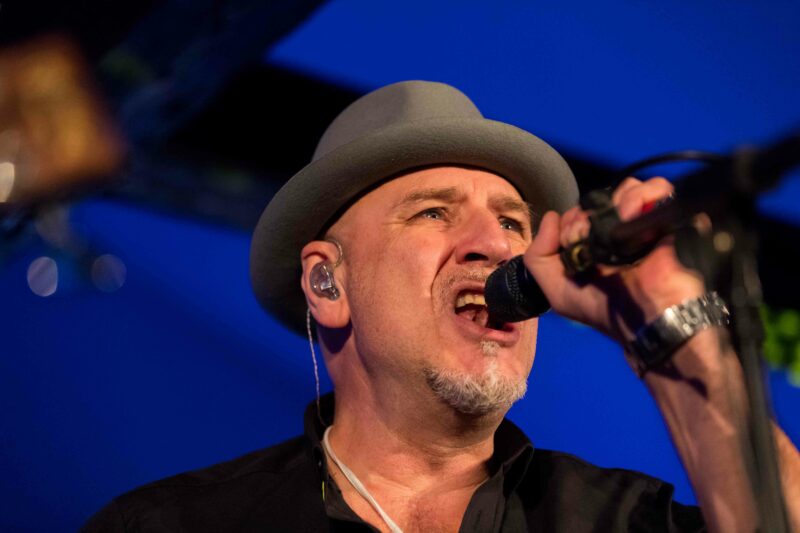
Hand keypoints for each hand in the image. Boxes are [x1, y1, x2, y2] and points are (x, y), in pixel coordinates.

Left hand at [524, 177, 706, 345]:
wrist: (646, 317)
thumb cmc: (602, 307)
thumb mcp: (557, 290)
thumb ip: (539, 256)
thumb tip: (552, 216)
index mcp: (593, 242)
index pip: (577, 211)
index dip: (571, 221)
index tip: (573, 242)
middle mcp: (618, 229)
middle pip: (600, 197)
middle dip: (590, 214)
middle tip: (594, 239)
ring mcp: (644, 222)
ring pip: (629, 187)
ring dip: (618, 202)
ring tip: (620, 224)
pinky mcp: (669, 218)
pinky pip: (659, 188)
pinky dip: (646, 194)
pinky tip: (636, 213)